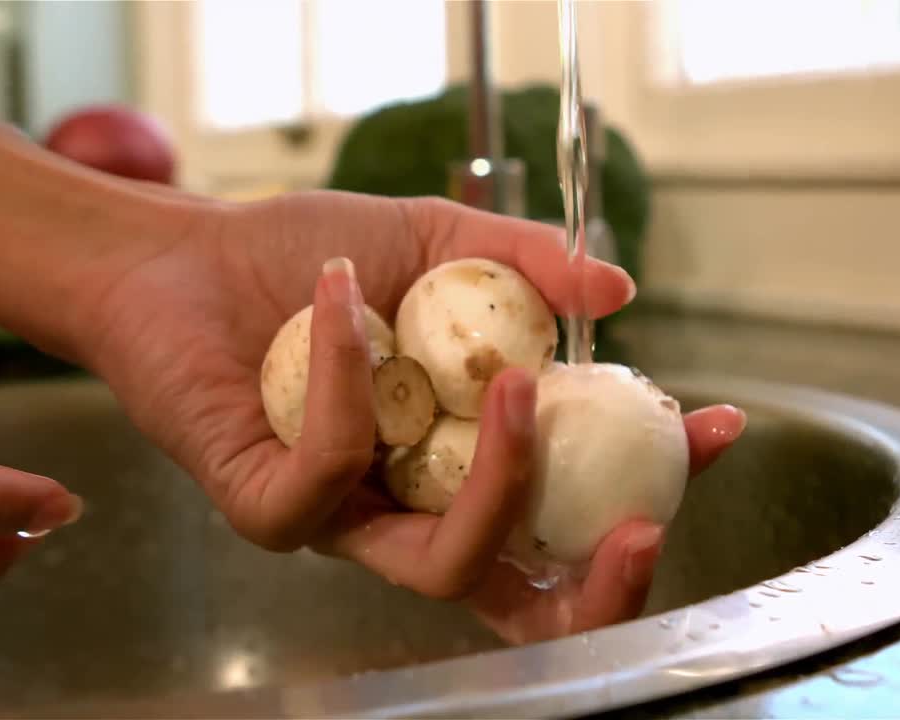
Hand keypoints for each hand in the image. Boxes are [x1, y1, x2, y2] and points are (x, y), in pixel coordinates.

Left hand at [81, 191, 743, 642]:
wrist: (184, 251)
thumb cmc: (308, 257)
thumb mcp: (437, 241)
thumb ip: (528, 265)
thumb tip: (618, 293)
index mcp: (466, 464)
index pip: (574, 511)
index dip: (656, 489)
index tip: (715, 429)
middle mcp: (412, 508)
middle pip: (520, 597)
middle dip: (598, 585)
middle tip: (643, 524)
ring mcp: (343, 519)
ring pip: (440, 564)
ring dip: (500, 480)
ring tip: (519, 381)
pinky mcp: (266, 508)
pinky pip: (331, 474)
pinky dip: (351, 384)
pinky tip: (343, 298)